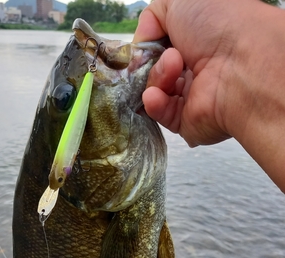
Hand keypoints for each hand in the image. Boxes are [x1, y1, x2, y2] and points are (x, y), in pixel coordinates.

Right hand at [134, 0, 237, 146]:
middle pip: (154, 70)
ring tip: (175, 65)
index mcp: (197, 40)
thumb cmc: (219, 25)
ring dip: (157, 76)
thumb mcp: (178, 0)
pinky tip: (157, 94)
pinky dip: (153, 102)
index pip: (160, 47)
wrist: (240, 65)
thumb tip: (142, 43)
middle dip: (151, 61)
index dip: (148, 46)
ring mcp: (191, 96)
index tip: (145, 44)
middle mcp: (195, 68)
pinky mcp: (186, 121)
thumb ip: (152, 16)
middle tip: (167, 53)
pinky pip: (159, 113)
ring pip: (154, 90)